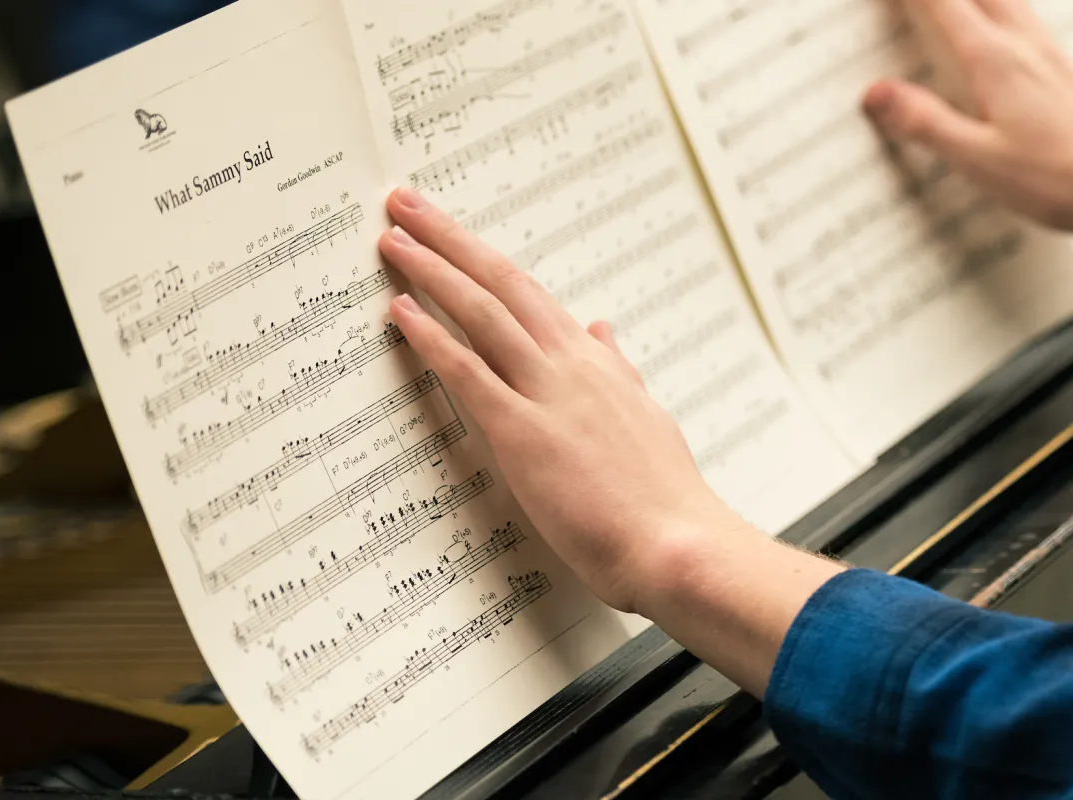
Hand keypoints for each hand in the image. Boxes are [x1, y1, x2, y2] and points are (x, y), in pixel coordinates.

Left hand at [378, 187, 751, 614]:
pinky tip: (399, 311)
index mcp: (598, 364)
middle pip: (502, 282)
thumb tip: (603, 331)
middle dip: (450, 239)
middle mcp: (572, 364)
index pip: (533, 296)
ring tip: (394, 238)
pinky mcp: (523, 432)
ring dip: (432, 270)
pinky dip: (431, 337)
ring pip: (482, 312)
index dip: (487, 261)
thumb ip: (619, 371)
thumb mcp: (646, 419)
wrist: (678, 543)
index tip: (453, 234)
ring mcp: (547, 394)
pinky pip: (468, 371)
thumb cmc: (664, 499)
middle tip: (406, 203)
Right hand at [864, 0, 1072, 241]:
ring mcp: (1049, 54)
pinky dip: (996, 9)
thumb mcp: (977, 159)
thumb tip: (877, 94)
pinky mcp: (1064, 70)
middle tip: (908, 4)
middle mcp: (1024, 45)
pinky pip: (1023, 19)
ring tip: (945, 7)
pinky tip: (998, 25)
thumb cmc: (1058, 181)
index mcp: (995, 61)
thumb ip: (925, 123)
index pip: (938, 3)